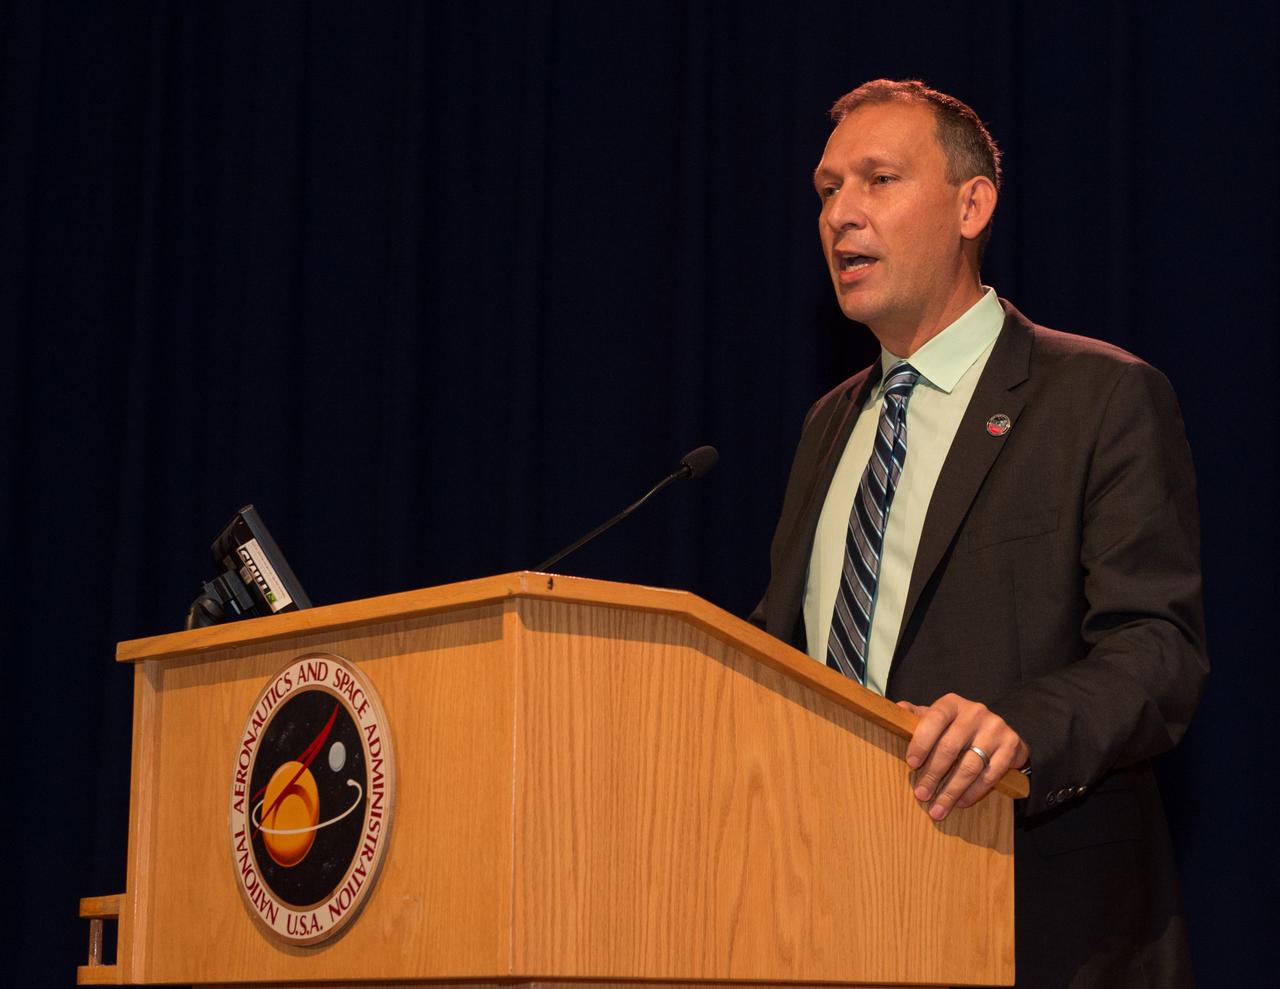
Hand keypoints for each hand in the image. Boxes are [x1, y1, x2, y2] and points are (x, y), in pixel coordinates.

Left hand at [896, 693, 1028, 820]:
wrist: (1000, 733)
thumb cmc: (959, 727)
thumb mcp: (939, 718)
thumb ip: (919, 716)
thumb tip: (898, 709)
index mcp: (953, 703)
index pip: (934, 719)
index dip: (921, 742)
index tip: (911, 764)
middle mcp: (975, 712)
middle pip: (950, 747)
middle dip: (933, 775)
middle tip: (922, 794)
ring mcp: (995, 729)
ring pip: (969, 766)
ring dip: (951, 791)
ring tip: (938, 808)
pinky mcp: (1011, 746)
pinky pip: (989, 775)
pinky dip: (973, 792)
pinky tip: (961, 803)